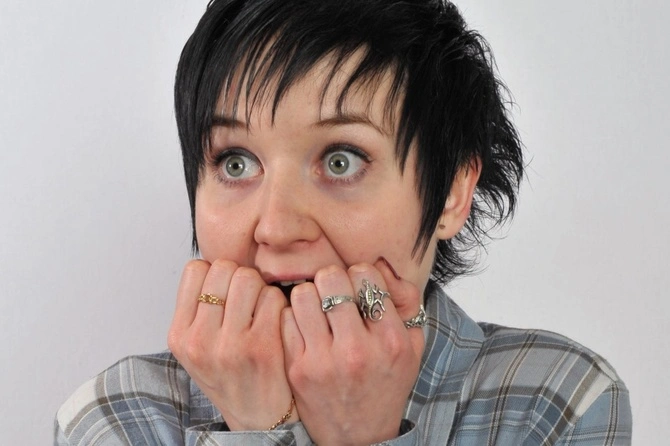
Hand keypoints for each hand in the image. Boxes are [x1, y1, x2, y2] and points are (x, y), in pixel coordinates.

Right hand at [167, 259, 297, 429]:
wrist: (257, 419)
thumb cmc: (231, 376)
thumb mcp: (198, 348)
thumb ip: (199, 309)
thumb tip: (216, 264)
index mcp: (180, 336)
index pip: (195, 269)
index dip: (215, 271)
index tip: (224, 288)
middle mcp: (200, 340)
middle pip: (224, 268)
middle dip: (240, 276)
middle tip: (247, 296)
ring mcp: (231, 344)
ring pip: (249, 277)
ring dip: (260, 287)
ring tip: (260, 308)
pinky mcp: (263, 347)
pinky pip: (273, 297)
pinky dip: (279, 303)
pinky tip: (276, 320)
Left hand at [281, 259, 424, 444]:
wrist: (360, 436)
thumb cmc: (386, 383)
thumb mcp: (412, 345)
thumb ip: (406, 300)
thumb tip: (379, 263)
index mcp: (391, 339)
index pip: (365, 275)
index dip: (359, 274)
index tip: (358, 289)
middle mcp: (358, 349)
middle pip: (331, 278)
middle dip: (331, 279)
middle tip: (333, 293)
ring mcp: (325, 360)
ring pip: (303, 294)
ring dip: (310, 295)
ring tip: (317, 309)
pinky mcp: (299, 369)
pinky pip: (286, 319)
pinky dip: (294, 317)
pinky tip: (305, 327)